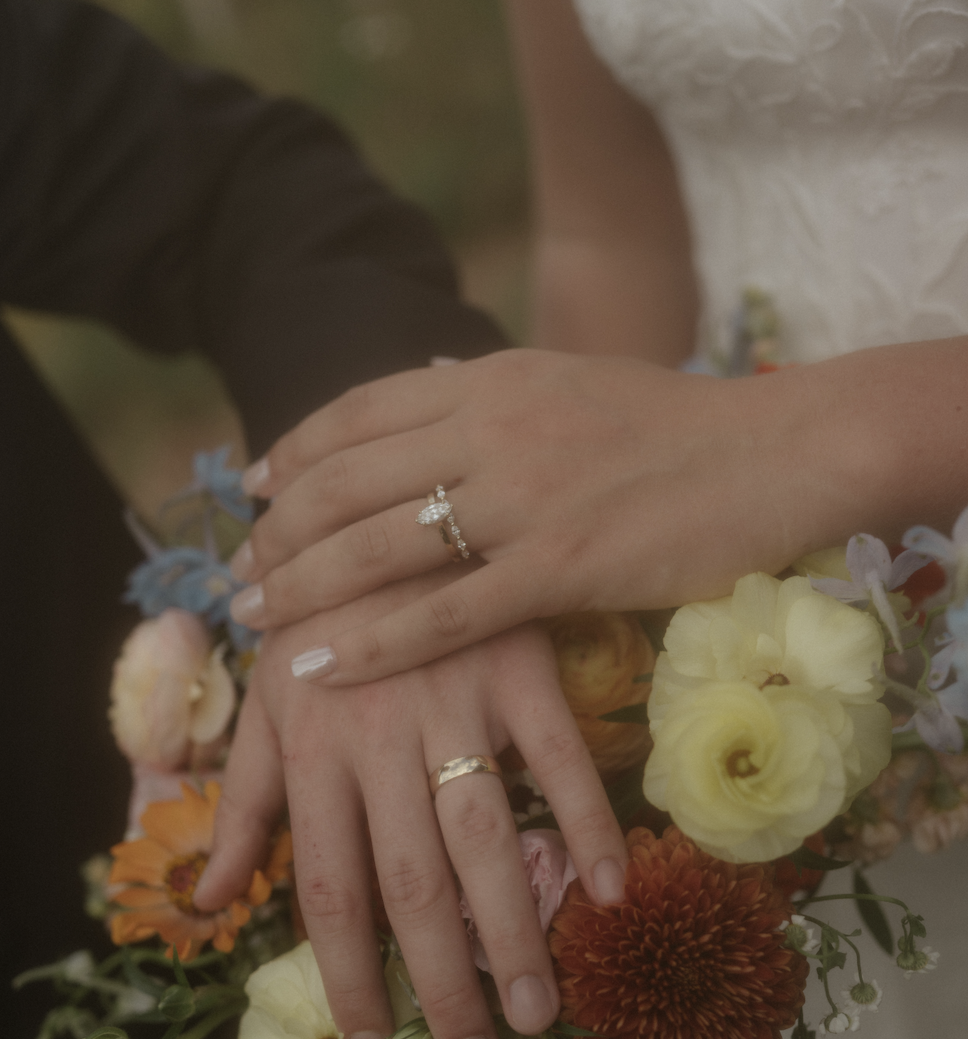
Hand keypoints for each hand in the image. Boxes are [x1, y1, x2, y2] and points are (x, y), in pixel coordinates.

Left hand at [193, 572, 626, 1038]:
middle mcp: (380, 739)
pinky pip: (561, 758)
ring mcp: (456, 701)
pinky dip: (589, 822)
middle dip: (444, 984)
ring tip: (541, 1012)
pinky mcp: (520, 667)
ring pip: (485, 837)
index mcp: (313, 753)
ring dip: (517, 932)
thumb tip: (207, 903)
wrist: (381, 507)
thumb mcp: (264, 707)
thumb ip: (240, 806)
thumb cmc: (316, 620)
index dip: (352, 979)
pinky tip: (613, 893)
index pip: (331, 892)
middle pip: (412, 885)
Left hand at [226, 347, 851, 682]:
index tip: (257, 486)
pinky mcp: (560, 571)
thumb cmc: (681, 424)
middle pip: (350, 480)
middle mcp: (493, 429)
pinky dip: (372, 644)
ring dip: (302, 584)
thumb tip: (426, 370)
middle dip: (279, 530)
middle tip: (241, 570)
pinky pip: (443, 614)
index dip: (297, 450)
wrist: (777, 454)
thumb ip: (491, 387)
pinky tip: (322, 668)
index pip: (362, 410)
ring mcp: (524, 500)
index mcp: (493, 377)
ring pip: (379, 546)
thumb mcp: (572, 378)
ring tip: (255, 616)